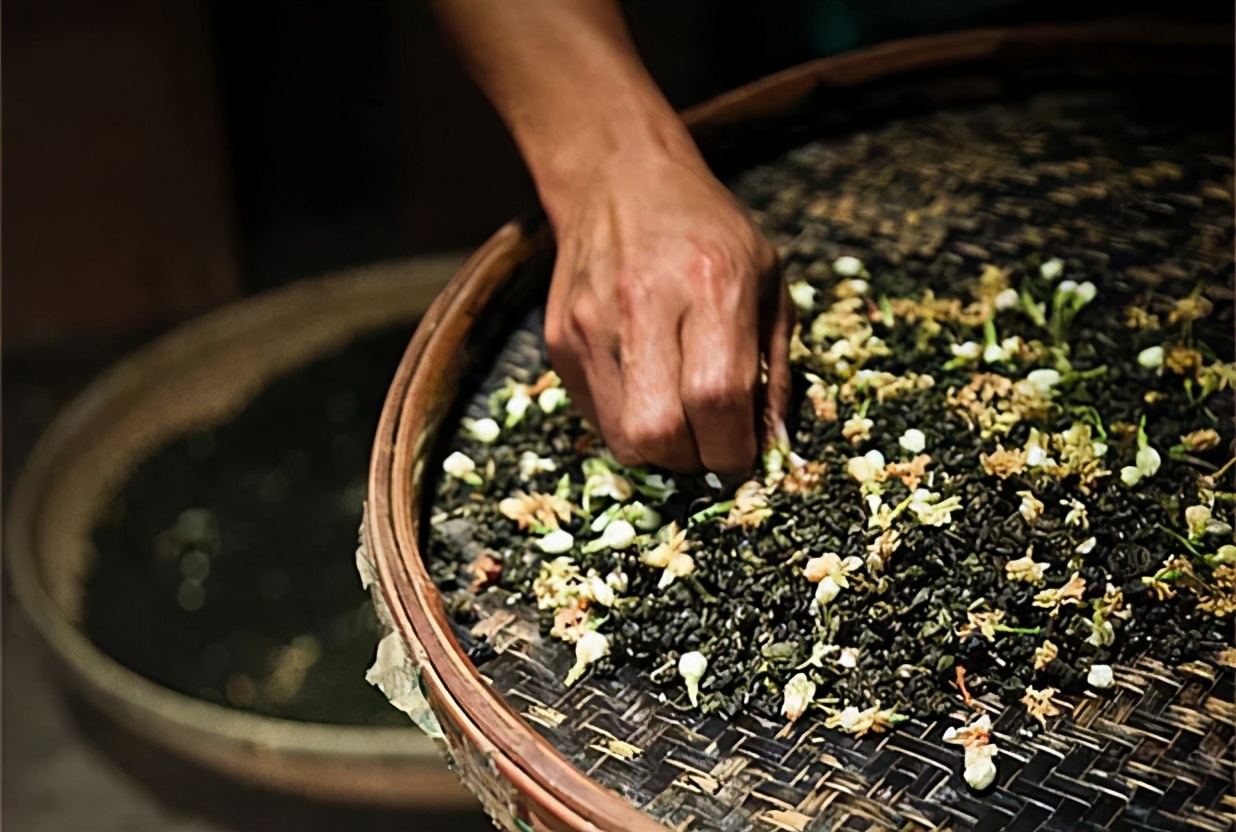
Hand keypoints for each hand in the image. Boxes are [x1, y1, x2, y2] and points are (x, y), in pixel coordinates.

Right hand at [542, 143, 793, 475]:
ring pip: (622, 438)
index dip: (733, 449)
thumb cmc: (709, 231)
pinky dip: (627, 422)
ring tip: (678, 418)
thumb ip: (774, 367)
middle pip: (660, 434)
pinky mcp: (561, 341)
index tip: (742, 453)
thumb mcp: (767, 281)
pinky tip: (645, 389)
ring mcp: (593, 326)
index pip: (717, 400)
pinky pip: (596, 417)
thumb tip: (771, 446)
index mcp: (712, 286)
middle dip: (692, 459)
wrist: (619, 178)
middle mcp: (645, 306)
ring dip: (658, 449)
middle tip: (708, 442)